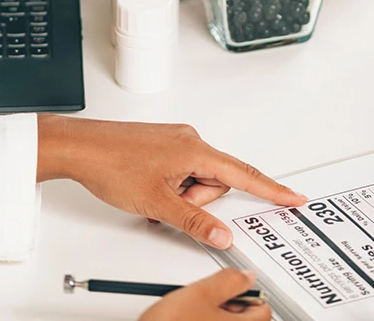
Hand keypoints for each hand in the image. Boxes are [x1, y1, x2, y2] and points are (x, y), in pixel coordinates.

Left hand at [38, 117, 305, 248]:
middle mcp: (190, 140)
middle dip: (197, 201)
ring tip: (153, 196)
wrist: (80, 147)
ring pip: (197, 179)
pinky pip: (181, 172)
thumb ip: (195, 221)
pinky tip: (149, 189)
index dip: (272, 189)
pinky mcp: (163, 146)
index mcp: (196, 150)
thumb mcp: (158, 203)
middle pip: (216, 182)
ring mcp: (176, 142)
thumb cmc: (112, 164)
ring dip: (181, 196)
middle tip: (169, 206)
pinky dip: (171, 187)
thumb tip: (222, 233)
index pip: (244, 174)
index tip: (294, 197)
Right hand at [140, 270, 270, 320]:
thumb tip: (246, 276)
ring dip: (215, 314)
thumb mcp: (200, 292)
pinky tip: (186, 319)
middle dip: (230, 304)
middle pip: (247, 318)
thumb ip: (229, 280)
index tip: (235, 284)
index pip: (263, 308)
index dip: (248, 291)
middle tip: (209, 296)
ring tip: (193, 309)